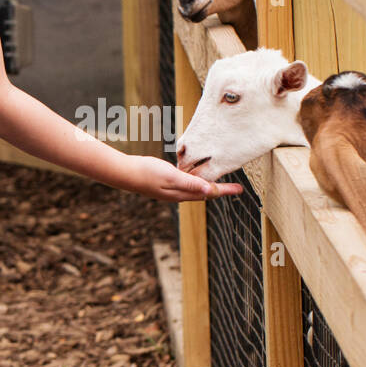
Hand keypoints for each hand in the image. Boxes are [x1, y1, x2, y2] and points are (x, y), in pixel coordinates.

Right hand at [127, 155, 244, 202]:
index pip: (209, 193)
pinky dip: (196, 181)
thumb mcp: (172, 177)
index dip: (225, 190)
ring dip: (209, 186)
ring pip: (196, 189)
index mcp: (182, 193)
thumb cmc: (148, 173)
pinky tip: (196, 176)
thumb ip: (191, 184)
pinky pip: (186, 184)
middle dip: (220, 190)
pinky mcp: (165, 183)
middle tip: (235, 188)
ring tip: (220, 183)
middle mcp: (179, 194)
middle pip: (205, 193)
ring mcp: (172, 189)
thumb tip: (210, 191)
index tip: (240, 189)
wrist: (126, 173)